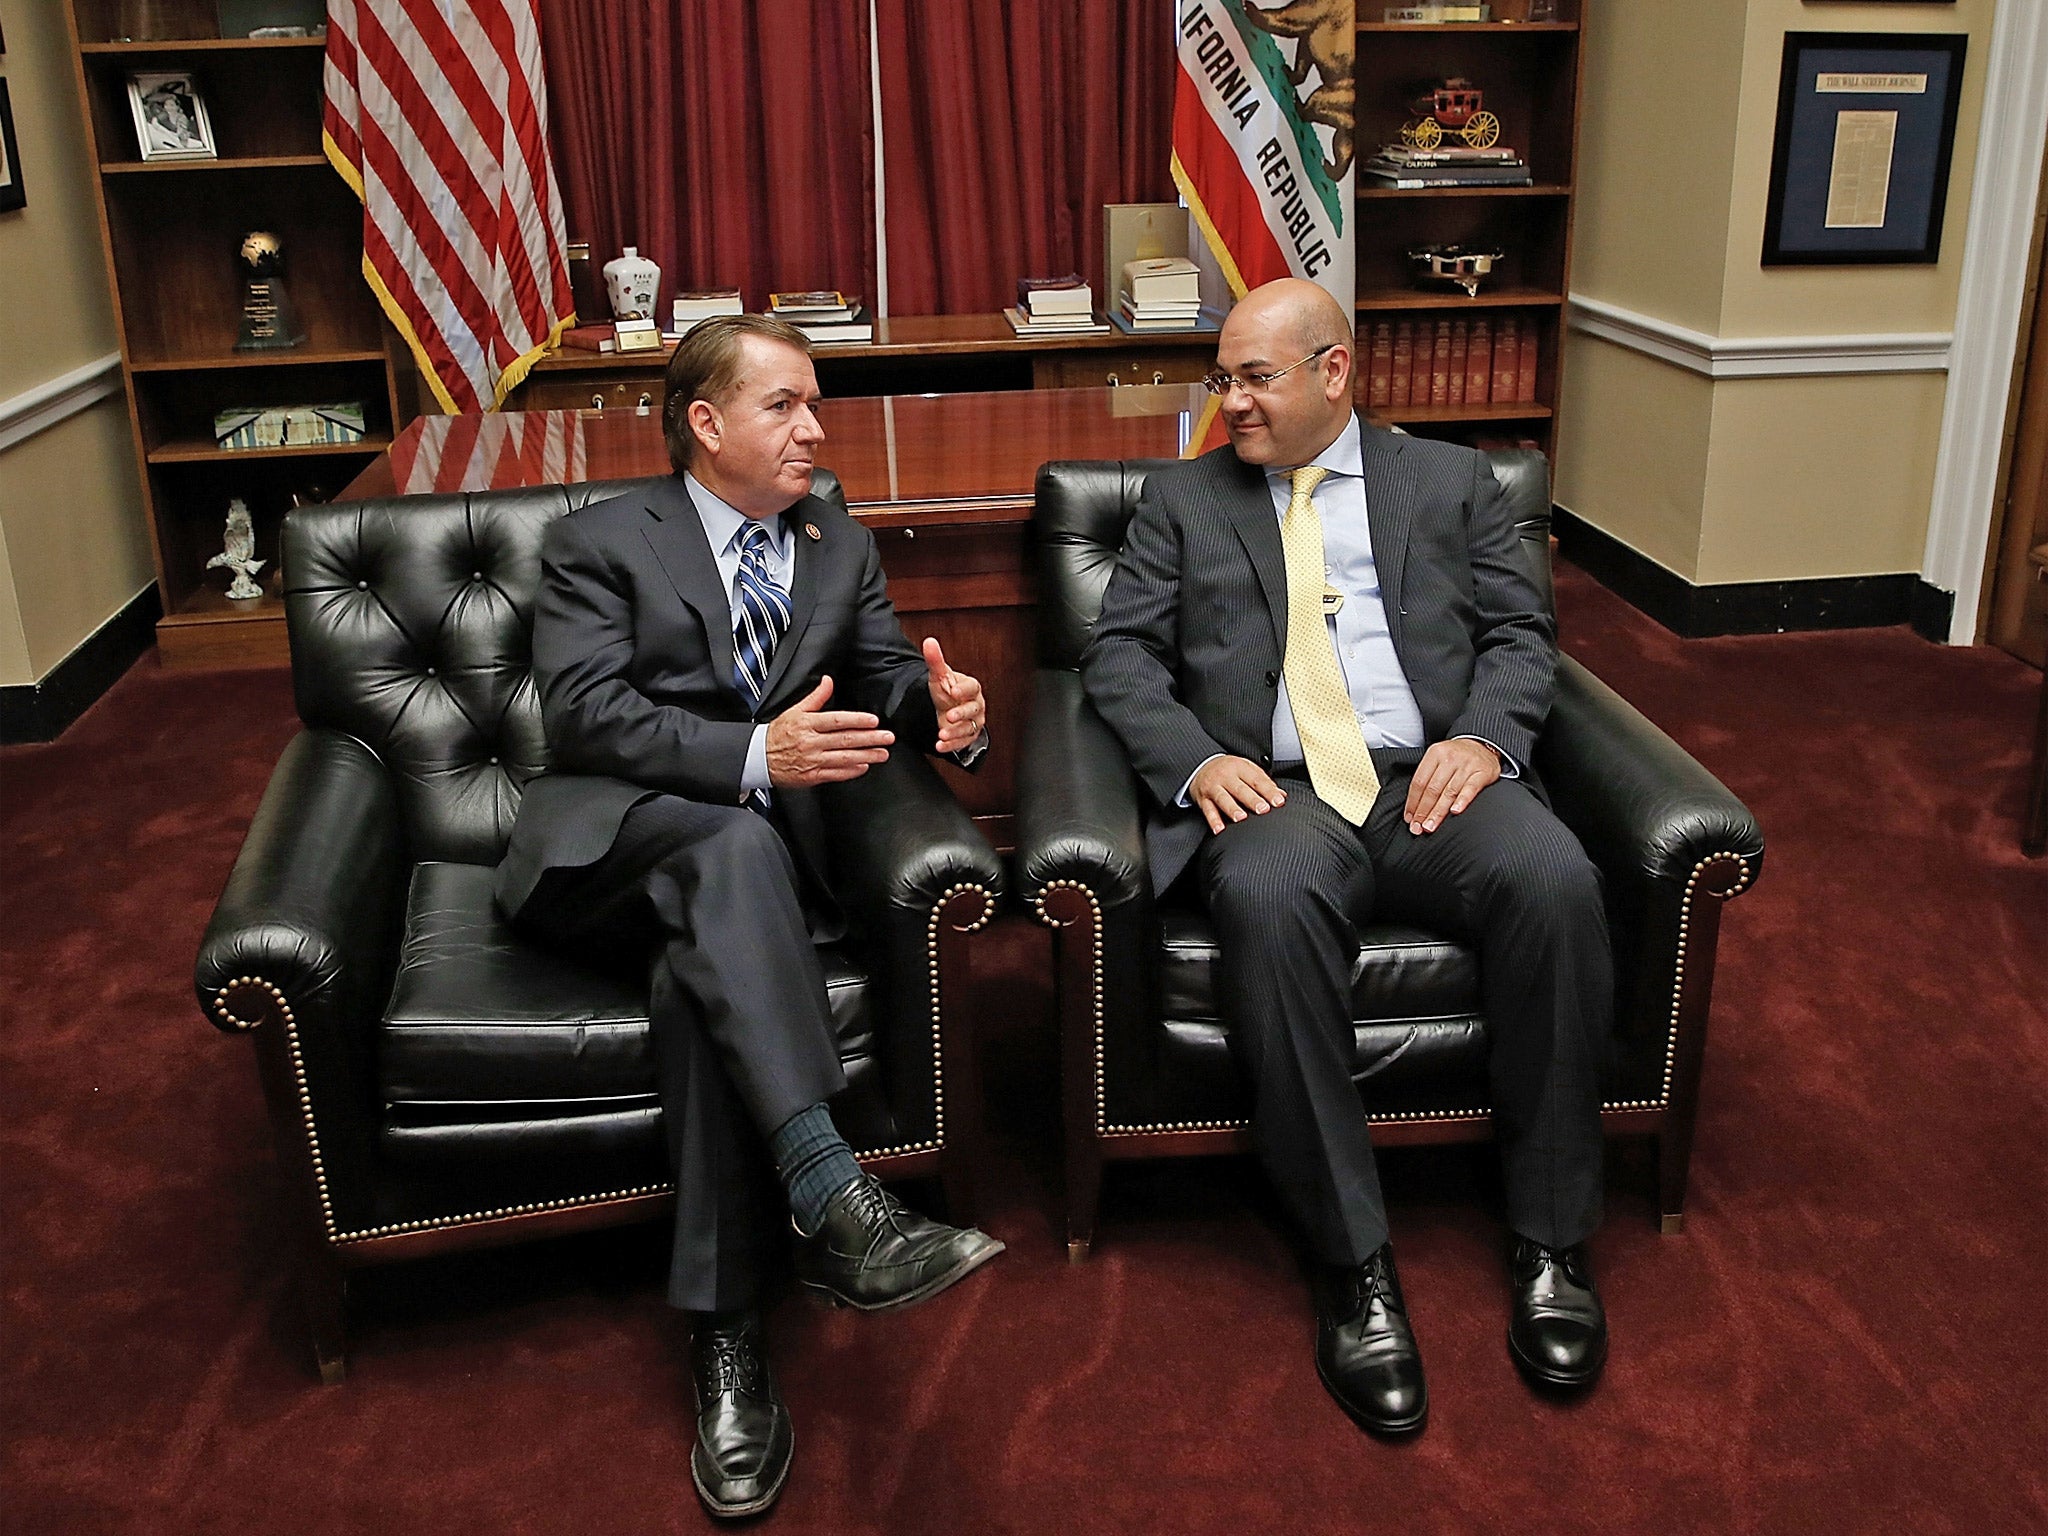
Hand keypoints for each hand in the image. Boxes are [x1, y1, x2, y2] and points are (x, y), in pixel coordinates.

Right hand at [766, 675, 894, 786]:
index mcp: (807, 724)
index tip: (873, 721)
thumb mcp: (795, 710)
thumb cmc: (779, 733)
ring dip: (866, 756)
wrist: (759, 758)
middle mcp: (811, 742)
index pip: (837, 720)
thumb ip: (816, 697)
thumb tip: (828, 680)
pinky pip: (835, 774)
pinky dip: (851, 771)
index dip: (857, 720)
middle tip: (887, 737)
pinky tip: (864, 766)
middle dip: (870, 739)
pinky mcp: (812, 776)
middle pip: (845, 740)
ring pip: (844, 758)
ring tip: (882, 753)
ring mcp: (812, 760)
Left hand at [923, 637, 985, 754]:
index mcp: (971, 688)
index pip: (972, 687)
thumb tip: (929, 641)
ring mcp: (973, 722)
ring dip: (955, 733)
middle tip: (949, 716)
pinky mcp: (967, 736)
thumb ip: (935, 660)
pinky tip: (940, 745)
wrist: (945, 707)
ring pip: (968, 728)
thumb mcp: (938, 676)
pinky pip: (962, 742)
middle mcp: (976, 705)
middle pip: (972, 710)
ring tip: (941, 735)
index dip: (964, 690)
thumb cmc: (946, 690)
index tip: (954, 691)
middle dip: (961, 714)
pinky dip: (951, 745)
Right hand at [1190, 755, 1287, 834]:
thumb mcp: (1246, 769)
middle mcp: (1225, 776)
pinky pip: (1208, 810)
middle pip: (1240, 789)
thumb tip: (1281, 794)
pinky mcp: (1203, 799)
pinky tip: (1219, 829)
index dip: (1268, 791)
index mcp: (1239, 768)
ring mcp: (1213, 787)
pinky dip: (1213, 820)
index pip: (1256, 780)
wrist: (1201, 765)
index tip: (1278, 801)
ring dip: (1232, 808)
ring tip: (1241, 818)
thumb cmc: (1228, 770)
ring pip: (1222, 798)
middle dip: (1252, 800)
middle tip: (1263, 809)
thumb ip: (1263, 781)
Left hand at [1402, 738, 1499, 833]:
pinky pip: (1471, 789)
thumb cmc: (1456, 757)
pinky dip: (1462, 801)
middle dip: (1423, 811)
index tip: (1409, 818)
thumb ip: (1427, 778)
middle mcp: (1450, 758)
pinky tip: (1455, 812)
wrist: (1482, 745)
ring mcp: (1467, 765)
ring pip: (1449, 792)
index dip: (1412, 802)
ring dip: (1438, 812)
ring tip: (1431, 826)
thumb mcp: (1438, 759)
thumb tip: (1413, 808)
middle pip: (1433, 789)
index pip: (1419, 781)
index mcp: (1435, 753)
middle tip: (1418, 827)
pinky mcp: (1483, 772)